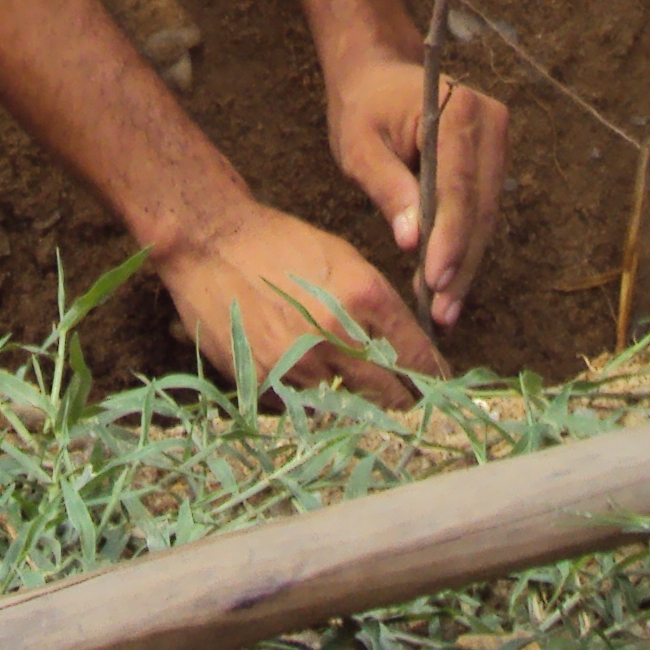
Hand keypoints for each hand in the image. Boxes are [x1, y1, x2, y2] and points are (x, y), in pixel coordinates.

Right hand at [156, 200, 448, 403]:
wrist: (212, 243)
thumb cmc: (280, 243)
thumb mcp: (343, 259)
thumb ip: (376, 305)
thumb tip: (404, 346)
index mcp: (364, 295)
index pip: (416, 353)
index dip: (432, 372)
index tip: (437, 382)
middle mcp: (337, 335)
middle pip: (389, 391)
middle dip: (401, 397)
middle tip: (406, 401)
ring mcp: (300, 363)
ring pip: (346, 404)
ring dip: (354, 401)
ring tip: (356, 393)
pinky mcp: (267, 382)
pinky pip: (304, 405)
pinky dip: (311, 399)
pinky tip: (308, 382)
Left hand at [326, 53, 510, 331]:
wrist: (378, 75)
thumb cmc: (364, 108)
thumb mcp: (359, 146)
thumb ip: (387, 187)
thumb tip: (411, 240)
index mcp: (456, 109)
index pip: (458, 185)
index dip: (449, 237)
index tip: (434, 280)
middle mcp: (490, 121)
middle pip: (479, 206)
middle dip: (459, 262)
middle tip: (441, 312)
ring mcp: (498, 139)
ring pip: (486, 216)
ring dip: (465, 263)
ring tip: (444, 310)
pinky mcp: (495, 158)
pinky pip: (483, 210)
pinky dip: (465, 247)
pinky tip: (448, 283)